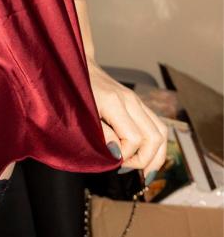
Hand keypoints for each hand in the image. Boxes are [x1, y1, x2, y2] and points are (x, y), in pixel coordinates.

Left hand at [86, 58, 168, 183]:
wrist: (78, 66)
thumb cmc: (76, 90)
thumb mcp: (81, 113)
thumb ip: (101, 134)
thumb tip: (118, 154)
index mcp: (115, 103)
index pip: (134, 139)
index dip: (126, 156)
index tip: (113, 162)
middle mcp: (131, 101)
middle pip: (154, 137)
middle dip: (145, 160)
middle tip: (127, 169)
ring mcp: (137, 100)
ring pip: (161, 131)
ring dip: (156, 155)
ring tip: (143, 171)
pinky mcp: (138, 103)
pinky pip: (157, 125)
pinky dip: (156, 144)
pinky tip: (146, 156)